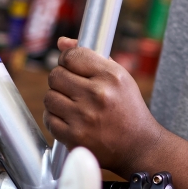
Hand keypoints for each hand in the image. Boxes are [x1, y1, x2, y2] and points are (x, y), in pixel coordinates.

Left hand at [44, 37, 166, 176]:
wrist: (138, 145)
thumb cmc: (127, 108)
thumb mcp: (118, 76)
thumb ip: (90, 57)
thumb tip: (62, 42)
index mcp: (110, 76)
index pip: (71, 56)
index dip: (67, 60)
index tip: (71, 67)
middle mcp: (97, 94)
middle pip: (56, 75)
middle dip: (61, 80)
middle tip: (73, 88)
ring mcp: (84, 117)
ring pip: (49, 97)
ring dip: (57, 100)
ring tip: (73, 105)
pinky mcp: (75, 137)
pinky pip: (49, 119)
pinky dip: (55, 119)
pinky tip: (70, 120)